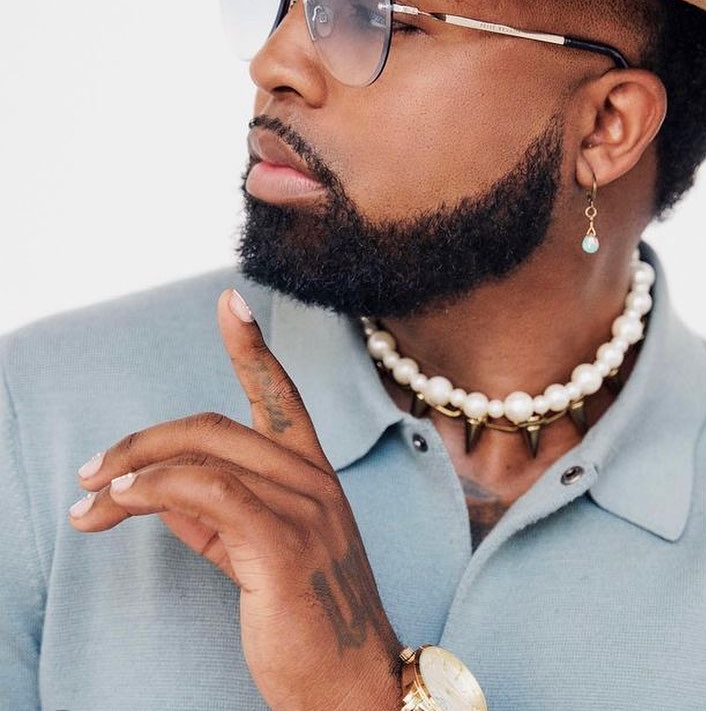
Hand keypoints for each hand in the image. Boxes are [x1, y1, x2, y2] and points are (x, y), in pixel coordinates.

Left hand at [69, 289, 402, 710]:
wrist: (349, 685)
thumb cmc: (302, 618)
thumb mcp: (250, 553)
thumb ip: (211, 512)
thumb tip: (153, 490)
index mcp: (312, 473)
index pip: (281, 395)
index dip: (253, 347)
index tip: (231, 300)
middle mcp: (313, 479)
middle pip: (215, 426)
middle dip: (143, 440)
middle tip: (91, 472)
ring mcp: (304, 507)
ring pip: (206, 455)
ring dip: (135, 468)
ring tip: (91, 496)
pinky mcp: (284, 544)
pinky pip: (210, 494)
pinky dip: (157, 490)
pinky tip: (123, 503)